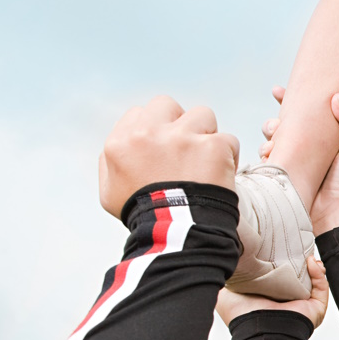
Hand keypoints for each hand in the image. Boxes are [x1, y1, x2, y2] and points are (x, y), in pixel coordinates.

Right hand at [99, 96, 239, 217]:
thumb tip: (121, 142)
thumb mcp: (110, 192)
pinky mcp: (212, 146)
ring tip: (206, 160)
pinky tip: (222, 173)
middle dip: (178, 122)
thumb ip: (110, 162)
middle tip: (186, 149)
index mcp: (120, 142)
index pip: (140, 114)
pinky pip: (227, 139)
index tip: (164, 149)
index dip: (155, 130)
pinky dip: (228, 156)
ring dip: (206, 134)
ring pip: (202, 115)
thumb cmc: (144, 217)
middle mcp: (148, 134)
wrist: (177, 234)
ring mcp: (182, 138)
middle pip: (167, 105)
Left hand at [216, 257, 329, 327]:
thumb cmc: (242, 316)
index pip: (278, 274)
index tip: (279, 245)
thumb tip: (224, 260)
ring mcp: (302, 304)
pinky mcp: (316, 307)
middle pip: (298, 275)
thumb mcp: (226, 291)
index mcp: (268, 296)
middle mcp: (286, 300)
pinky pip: (322, 286)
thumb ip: (228, 277)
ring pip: (314, 280)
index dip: (281, 259)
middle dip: (300, 259)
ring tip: (307, 253)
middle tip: (297, 246)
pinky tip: (312, 262)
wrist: (258, 329)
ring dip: (313, 265)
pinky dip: (319, 273)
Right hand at [260, 88, 338, 234]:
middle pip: (280, 127)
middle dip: (273, 123)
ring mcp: (291, 163)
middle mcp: (303, 150)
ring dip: (268, 139)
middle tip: (276, 127)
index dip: (288, 101)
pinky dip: (266, 156)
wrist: (334, 213)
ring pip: (270, 142)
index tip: (276, 91)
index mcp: (320, 140)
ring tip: (274, 144)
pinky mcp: (281, 176)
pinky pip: (266, 161)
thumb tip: (336, 96)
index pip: (302, 115)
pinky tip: (269, 156)